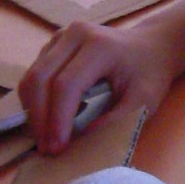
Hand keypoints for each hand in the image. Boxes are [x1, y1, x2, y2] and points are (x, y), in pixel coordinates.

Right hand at [18, 19, 177, 154]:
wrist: (151, 45)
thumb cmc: (149, 74)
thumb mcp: (143, 101)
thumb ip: (114, 120)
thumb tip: (78, 140)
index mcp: (100, 46)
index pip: (67, 85)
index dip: (57, 119)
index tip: (56, 148)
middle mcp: (75, 34)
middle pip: (41, 78)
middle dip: (39, 118)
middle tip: (45, 148)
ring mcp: (61, 36)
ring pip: (33, 76)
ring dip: (33, 111)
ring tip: (45, 138)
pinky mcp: (54, 44)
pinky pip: (35, 74)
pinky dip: (36, 100)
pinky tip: (48, 119)